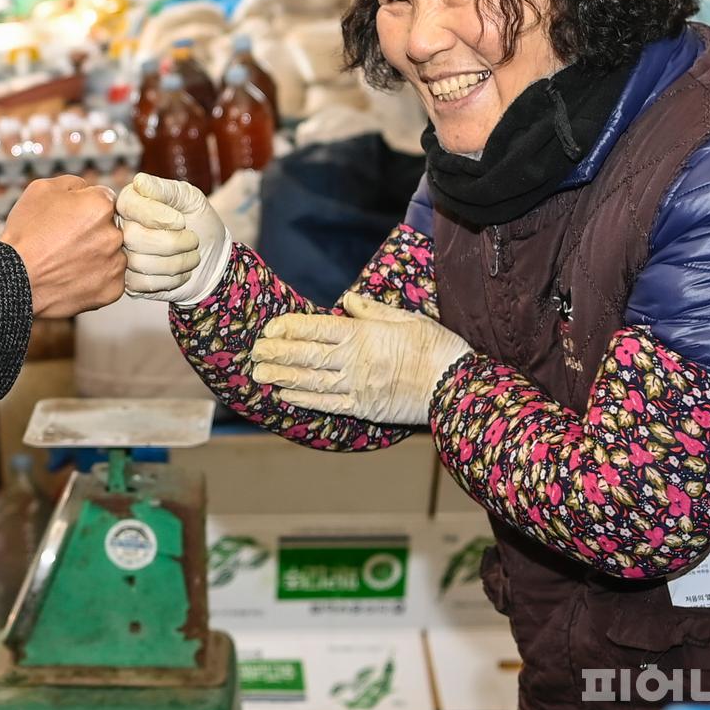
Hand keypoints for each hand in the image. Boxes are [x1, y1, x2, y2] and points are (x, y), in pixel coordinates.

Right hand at [2, 175, 124, 318]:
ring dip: (97, 256)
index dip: (85, 208)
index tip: (71, 220)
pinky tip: (74, 278)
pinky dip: (96, 279)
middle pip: (110, 228)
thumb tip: (88, 189)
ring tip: (68, 262)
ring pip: (112, 254)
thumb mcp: (40, 190)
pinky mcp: (112, 289)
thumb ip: (73, 183)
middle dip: (93, 232)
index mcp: (101, 206)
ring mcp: (115, 264)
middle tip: (66, 243)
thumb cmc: (25, 234)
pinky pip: (111, 280)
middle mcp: (114, 234)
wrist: (14, 280)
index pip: (105, 200)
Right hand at [115, 173, 231, 304]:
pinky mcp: (130, 282)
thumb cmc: (200, 222)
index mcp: (131, 202)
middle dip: (171, 241)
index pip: (128, 204)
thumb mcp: (190, 199)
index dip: (155, 215)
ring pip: (138, 262)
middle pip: (132, 236)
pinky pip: (142, 283)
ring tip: (191, 256)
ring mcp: (123, 256)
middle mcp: (121, 228)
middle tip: (192, 239)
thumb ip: (166, 189)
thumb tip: (139, 181)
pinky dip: (170, 279)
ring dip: (176, 262)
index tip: (181, 221)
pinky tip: (180, 273)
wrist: (212, 259)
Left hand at [248, 292, 471, 424]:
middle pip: (307, 355)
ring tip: (259, 375)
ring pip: (311, 381)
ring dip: (282, 377)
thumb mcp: (407, 318)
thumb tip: (346, 300)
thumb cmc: (436, 348)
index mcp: (363, 335)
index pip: (317, 328)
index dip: (289, 328)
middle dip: (277, 353)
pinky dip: (304, 400)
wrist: (457, 387)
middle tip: (253, 353)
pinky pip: (328, 404)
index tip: (270, 328)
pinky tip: (286, 396)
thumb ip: (372, 311)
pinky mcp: (364, 408)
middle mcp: (355, 360)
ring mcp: (357, 386)